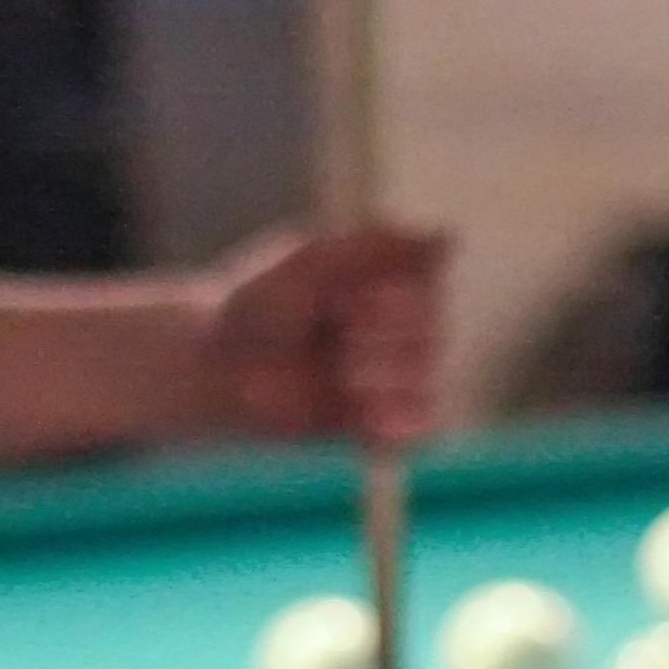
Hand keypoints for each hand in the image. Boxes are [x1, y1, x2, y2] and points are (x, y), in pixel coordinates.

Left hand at [192, 224, 448, 447]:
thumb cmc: (256, 303)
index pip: (431, 287)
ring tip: (343, 378)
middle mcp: (402, 327)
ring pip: (425, 383)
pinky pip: (419, 433)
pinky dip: (400, 429)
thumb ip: (374, 247)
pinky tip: (369, 424)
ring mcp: (395, 378)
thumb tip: (451, 235)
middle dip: (383, 338)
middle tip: (337, 337)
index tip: (344, 297)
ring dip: (384, 381)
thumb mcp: (306, 262)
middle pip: (432, 335)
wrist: (217, 370)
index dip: (393, 297)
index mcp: (391, 280)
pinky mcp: (382, 426)